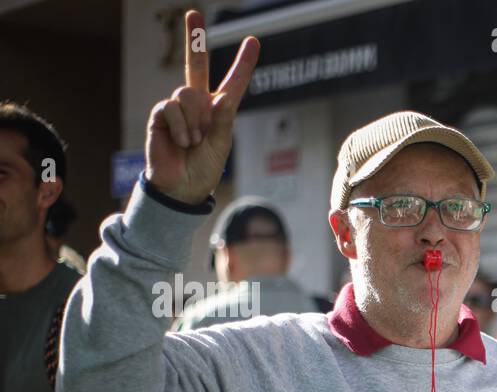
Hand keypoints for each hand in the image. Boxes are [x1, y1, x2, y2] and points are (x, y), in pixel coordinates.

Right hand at [145, 10, 258, 204]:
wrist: (182, 187)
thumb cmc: (205, 167)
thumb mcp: (222, 143)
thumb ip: (222, 118)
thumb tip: (219, 97)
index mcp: (218, 110)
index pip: (232, 82)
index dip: (243, 63)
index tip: (253, 41)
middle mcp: (197, 103)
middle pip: (196, 64)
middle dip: (195, 38)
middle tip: (193, 13)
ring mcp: (177, 107)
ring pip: (188, 94)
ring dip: (196, 121)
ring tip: (195, 142)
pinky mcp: (161, 114)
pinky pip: (172, 107)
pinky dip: (183, 126)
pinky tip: (183, 142)